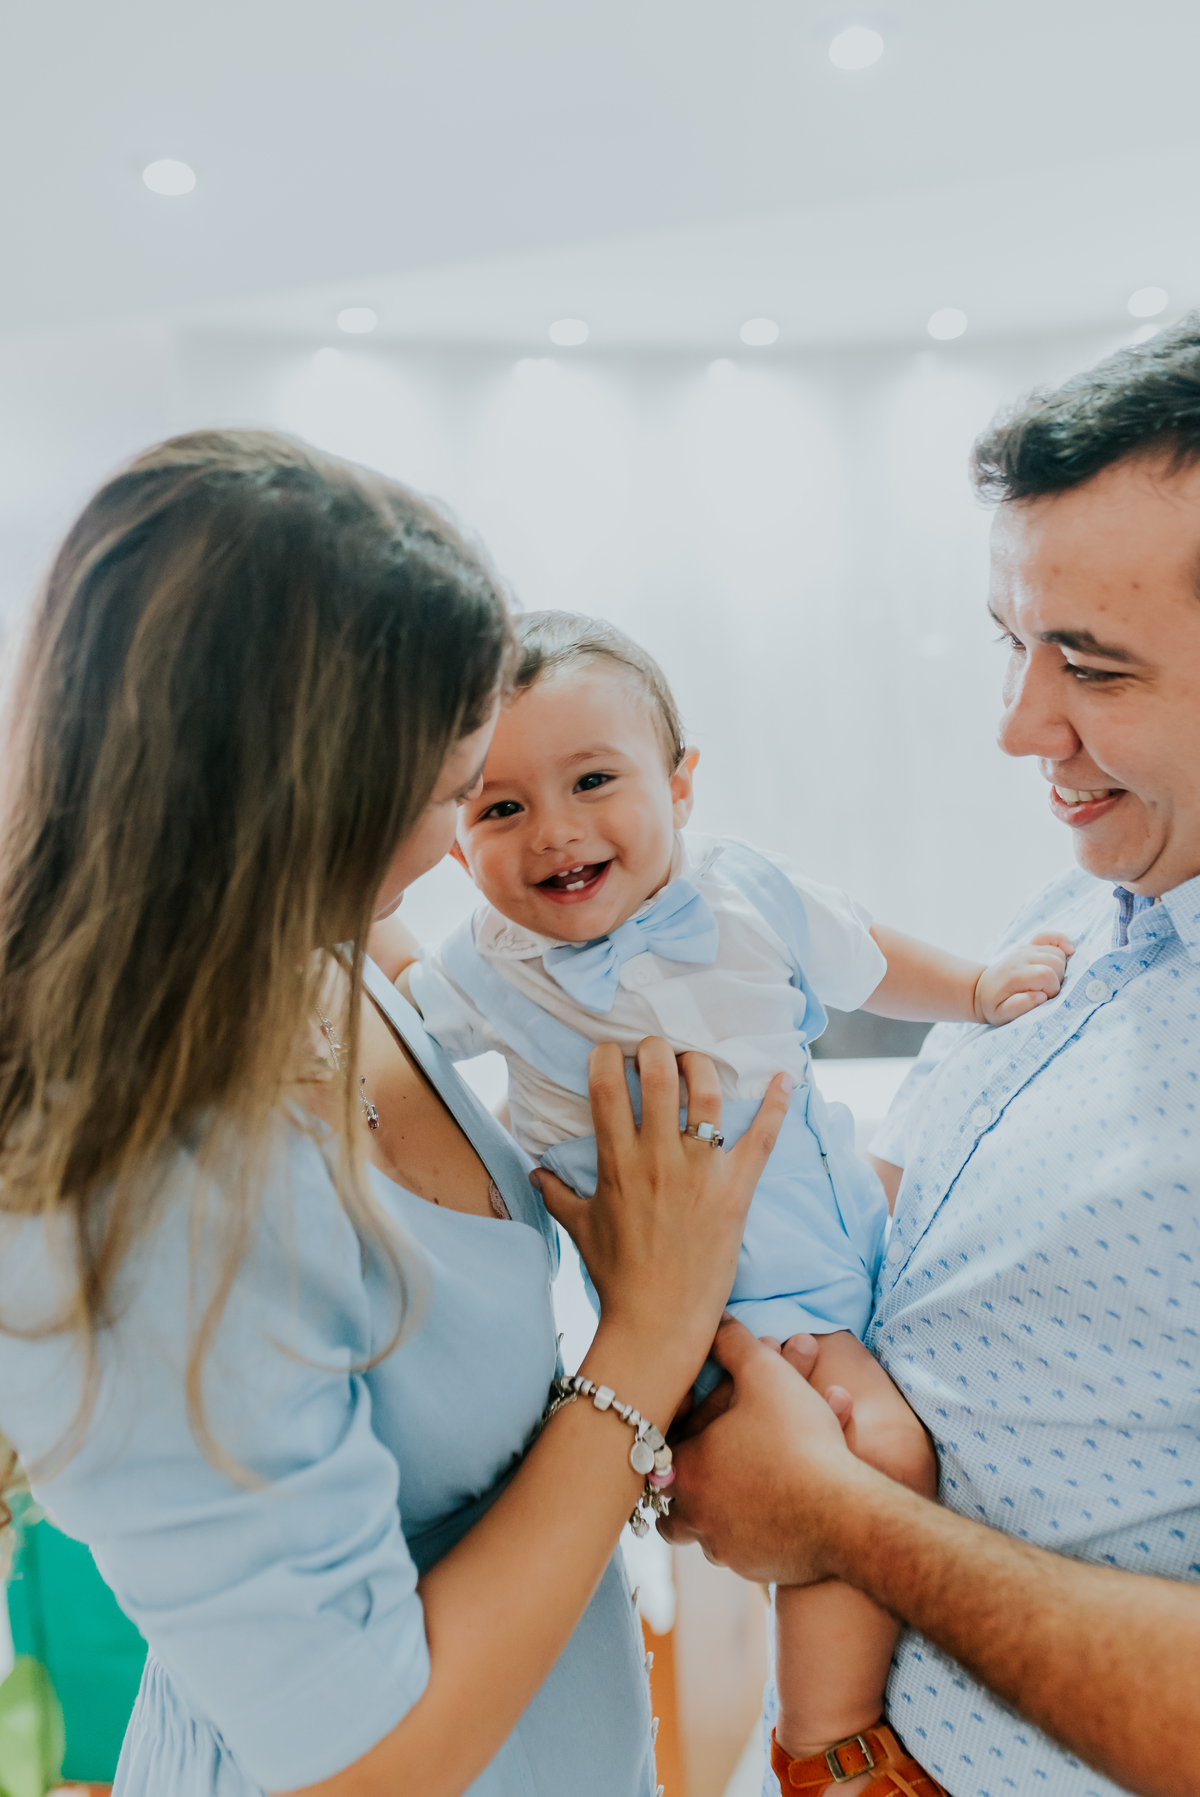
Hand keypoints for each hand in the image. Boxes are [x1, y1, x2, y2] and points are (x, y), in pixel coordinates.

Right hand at [533, 1042, 790, 1406]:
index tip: (610, 1051)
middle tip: (655, 1049)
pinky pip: (762, 1138)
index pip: (606, 1087)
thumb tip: (536, 1173)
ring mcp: (700, 1171)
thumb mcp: (581, 1228)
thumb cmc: (617, 1276)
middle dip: (656, 1049)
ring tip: (694, 1061)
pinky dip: (776, 1105)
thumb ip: (558, 1194)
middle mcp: (658, 1158)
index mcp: (617, 1162)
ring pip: (706, 1094)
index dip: (607, 1056)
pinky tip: (784, 1078)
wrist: (659, 1321)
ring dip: (701, 1066)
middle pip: (659, 1076)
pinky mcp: (736, 1189)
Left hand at [658, 1317, 870, 1584]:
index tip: (691, 1407)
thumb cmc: (800, 1441)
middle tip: (705, 1449)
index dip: (677, 1420)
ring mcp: (722, 1546)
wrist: (846, 1516)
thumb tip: (716, 1320)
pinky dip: (749, 1522)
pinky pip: (739, 1544)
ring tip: (739, 1476)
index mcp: (685, 1467)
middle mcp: (693, 1513)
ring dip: (717, 1498)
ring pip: (702, 1522)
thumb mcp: (767, 1375)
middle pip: (670, 1489)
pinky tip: (771, 1502)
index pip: (659, 1442)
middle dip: (687, 1466)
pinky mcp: (753, 1567)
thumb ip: (735, 1344)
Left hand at [974, 931, 1073, 1024]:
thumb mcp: (1001, 1014)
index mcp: (1015, 974)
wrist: (981, 990)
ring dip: (1061, 969)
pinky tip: (1069, 951)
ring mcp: (1026, 950)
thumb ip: (1019, 1007)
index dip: (1052, 989)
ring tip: (1049, 981)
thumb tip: (1041, 997)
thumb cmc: (994, 1004)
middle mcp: (1021, 957)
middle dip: (1058, 980)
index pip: (1046, 975)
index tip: (1044, 999)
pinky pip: (1050, 937)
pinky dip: (1061, 941)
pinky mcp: (1030, 946)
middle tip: (1047, 991)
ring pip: (1058, 953)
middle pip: (1056, 962)